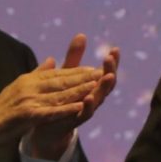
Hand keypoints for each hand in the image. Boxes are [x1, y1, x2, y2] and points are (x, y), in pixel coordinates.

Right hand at [0, 39, 112, 158]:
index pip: (56, 74)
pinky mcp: (27, 115)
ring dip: (79, 90)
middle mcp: (28, 86)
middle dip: (82, 77)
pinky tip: (80, 107)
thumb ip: (37, 74)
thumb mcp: (18, 88)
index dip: (76, 71)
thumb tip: (51, 60)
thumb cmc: (1, 111)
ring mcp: (28, 100)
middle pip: (60, 81)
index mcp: (28, 80)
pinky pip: (51, 111)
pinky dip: (66, 108)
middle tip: (102, 73)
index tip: (94, 68)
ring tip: (97, 86)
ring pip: (59, 94)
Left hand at [22, 39, 120, 160]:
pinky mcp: (75, 120)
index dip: (112, 62)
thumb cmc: (60, 99)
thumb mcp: (66, 76)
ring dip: (104, 87)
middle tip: (110, 58)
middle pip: (107, 84)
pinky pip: (84, 114)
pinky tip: (88, 98)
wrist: (46, 127)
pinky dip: (88, 106)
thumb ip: (74, 58)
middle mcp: (93, 98)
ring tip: (108, 76)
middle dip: (110, 71)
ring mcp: (86, 109)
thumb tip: (82, 34)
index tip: (114, 49)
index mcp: (92, 86)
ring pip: (100, 98)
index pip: (106, 72)